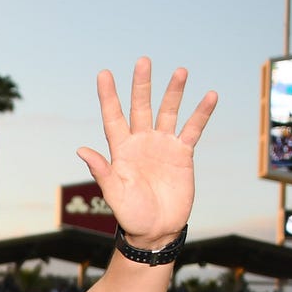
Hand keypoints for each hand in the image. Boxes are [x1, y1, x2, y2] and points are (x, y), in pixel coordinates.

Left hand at [76, 58, 217, 247]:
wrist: (156, 230)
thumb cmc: (130, 215)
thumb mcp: (114, 194)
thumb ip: (101, 171)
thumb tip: (81, 150)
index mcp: (121, 150)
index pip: (113, 117)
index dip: (109, 96)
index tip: (104, 73)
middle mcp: (142, 142)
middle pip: (141, 107)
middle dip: (142, 85)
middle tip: (143, 61)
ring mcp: (163, 146)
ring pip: (168, 112)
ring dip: (174, 92)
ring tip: (181, 71)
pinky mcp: (182, 154)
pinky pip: (193, 129)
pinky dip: (201, 113)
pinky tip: (209, 96)